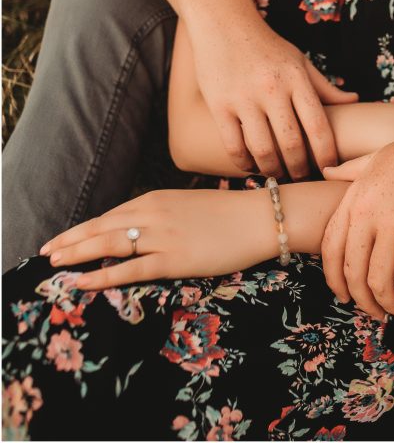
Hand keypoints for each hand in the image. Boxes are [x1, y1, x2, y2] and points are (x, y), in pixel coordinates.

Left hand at [40, 189, 272, 290]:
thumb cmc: (230, 214)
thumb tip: (144, 228)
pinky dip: (102, 275)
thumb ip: (164, 214)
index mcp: (156, 199)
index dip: (84, 229)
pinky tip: (82, 282)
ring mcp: (162, 235)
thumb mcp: (189, 206)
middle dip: (71, 239)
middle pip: (101, 226)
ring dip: (77, 253)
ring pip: (108, 243)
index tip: (64, 238)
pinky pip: (130, 268)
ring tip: (54, 264)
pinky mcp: (174, 258)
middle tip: (46, 252)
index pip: (110, 215)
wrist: (259, 217)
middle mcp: (153, 213)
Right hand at [195, 23, 357, 180]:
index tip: (329, 168)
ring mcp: (244, 98)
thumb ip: (324, 86)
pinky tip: (251, 165)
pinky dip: (244, 163)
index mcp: (296, 79)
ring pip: (263, 150)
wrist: (223, 23)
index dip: (327, 154)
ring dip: (273, 170)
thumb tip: (354, 101)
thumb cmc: (267, 46)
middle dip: (300, 169)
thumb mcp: (299, 61)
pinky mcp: (219, 105)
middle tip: (301, 175)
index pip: (318, 126)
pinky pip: (234, 146)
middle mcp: (272, 89)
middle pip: (292, 144)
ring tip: (277, 173)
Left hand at [321, 124, 393, 321]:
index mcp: (354, 197)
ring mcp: (393, 224)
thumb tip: (327, 170)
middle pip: (353, 272)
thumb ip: (351, 169)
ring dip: (389, 305)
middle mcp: (367, 213)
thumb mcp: (377, 156)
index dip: (335, 278)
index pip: (330, 247)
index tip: (346, 295)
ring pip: (380, 283)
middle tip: (378, 312)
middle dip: (363, 300)